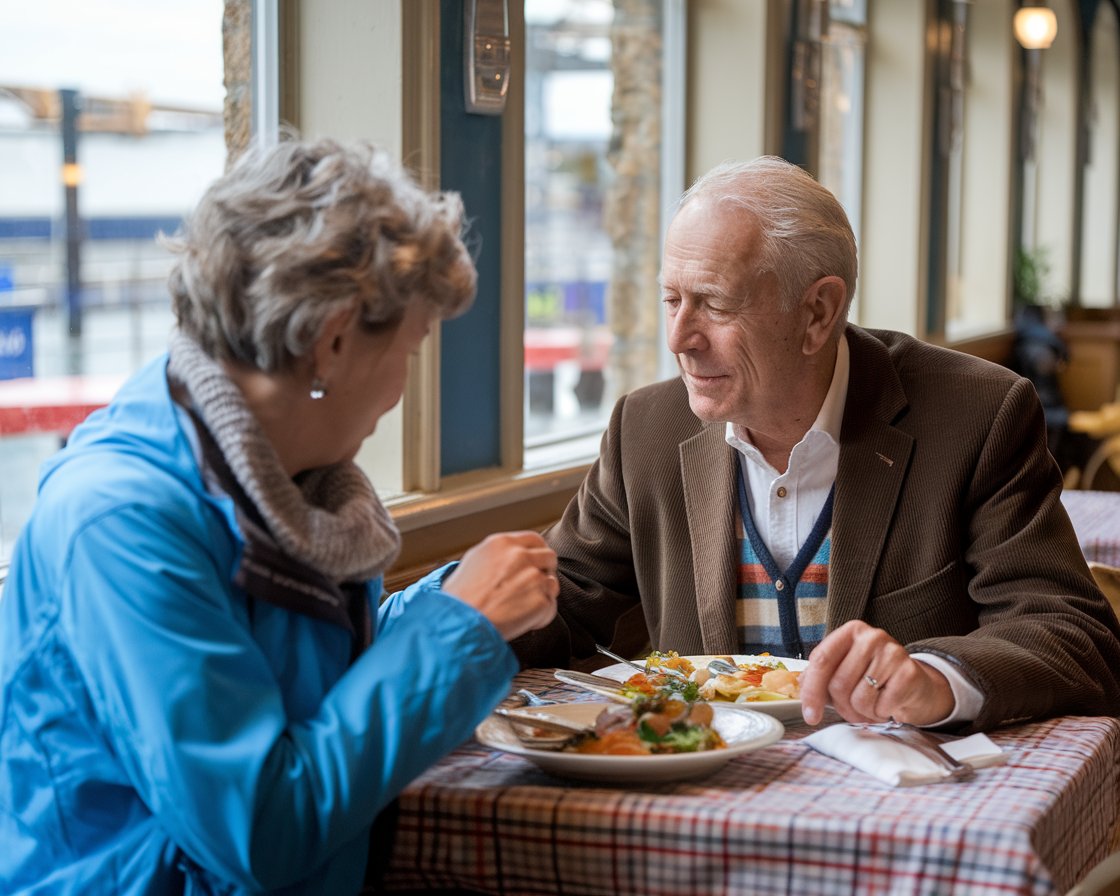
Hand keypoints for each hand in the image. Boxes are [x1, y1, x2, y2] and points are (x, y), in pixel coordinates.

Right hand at [442, 531, 558, 640]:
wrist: (460, 624)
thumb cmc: (459, 600)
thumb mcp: (472, 563)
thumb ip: (497, 556)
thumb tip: (506, 559)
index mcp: (502, 543)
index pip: (534, 539)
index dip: (537, 553)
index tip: (537, 563)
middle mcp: (520, 556)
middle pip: (549, 557)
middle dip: (544, 572)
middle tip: (532, 587)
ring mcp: (533, 578)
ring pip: (552, 583)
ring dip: (542, 596)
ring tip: (520, 608)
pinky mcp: (541, 601)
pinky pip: (550, 608)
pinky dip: (540, 617)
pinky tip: (520, 621)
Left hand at [798, 620, 954, 726]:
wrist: (917, 686)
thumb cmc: (875, 678)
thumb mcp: (846, 670)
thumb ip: (820, 676)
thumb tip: (800, 686)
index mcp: (851, 632)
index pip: (821, 659)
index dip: (811, 690)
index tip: (809, 715)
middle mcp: (872, 637)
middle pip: (839, 684)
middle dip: (842, 706)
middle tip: (853, 708)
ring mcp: (893, 653)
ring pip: (859, 699)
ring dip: (863, 713)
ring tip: (874, 704)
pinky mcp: (909, 673)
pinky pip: (880, 707)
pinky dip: (881, 714)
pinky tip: (889, 704)